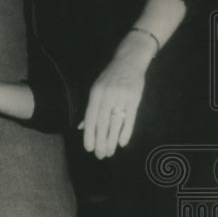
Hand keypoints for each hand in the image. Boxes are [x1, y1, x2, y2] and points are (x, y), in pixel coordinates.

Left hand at [80, 32, 152, 158]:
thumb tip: (82, 127)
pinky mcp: (135, 98)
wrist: (129, 60)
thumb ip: (91, 109)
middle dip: (100, 141)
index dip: (89, 134)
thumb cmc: (110, 77)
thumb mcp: (97, 89)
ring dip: (112, 139)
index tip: (88, 148)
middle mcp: (107, 96)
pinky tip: (122, 143)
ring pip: (115, 123)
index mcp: (96, 93)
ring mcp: (121, 97)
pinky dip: (126, 131)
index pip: (91, 117)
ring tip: (110, 153)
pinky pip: (130, 118)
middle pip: (102, 122)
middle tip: (100, 155)